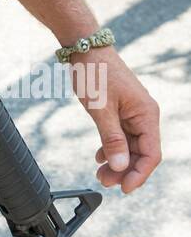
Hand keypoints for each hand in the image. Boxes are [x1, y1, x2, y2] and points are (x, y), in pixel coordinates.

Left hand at [70, 46, 160, 193]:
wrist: (84, 48)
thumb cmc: (95, 73)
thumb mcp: (100, 109)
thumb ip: (112, 138)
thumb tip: (120, 167)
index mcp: (146, 114)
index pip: (151, 153)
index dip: (139, 173)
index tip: (124, 188)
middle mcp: (144, 115)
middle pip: (141, 152)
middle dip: (125, 170)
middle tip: (104, 182)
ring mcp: (133, 113)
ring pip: (130, 146)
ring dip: (117, 161)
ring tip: (100, 174)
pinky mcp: (121, 110)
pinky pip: (121, 136)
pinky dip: (111, 148)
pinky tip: (99, 157)